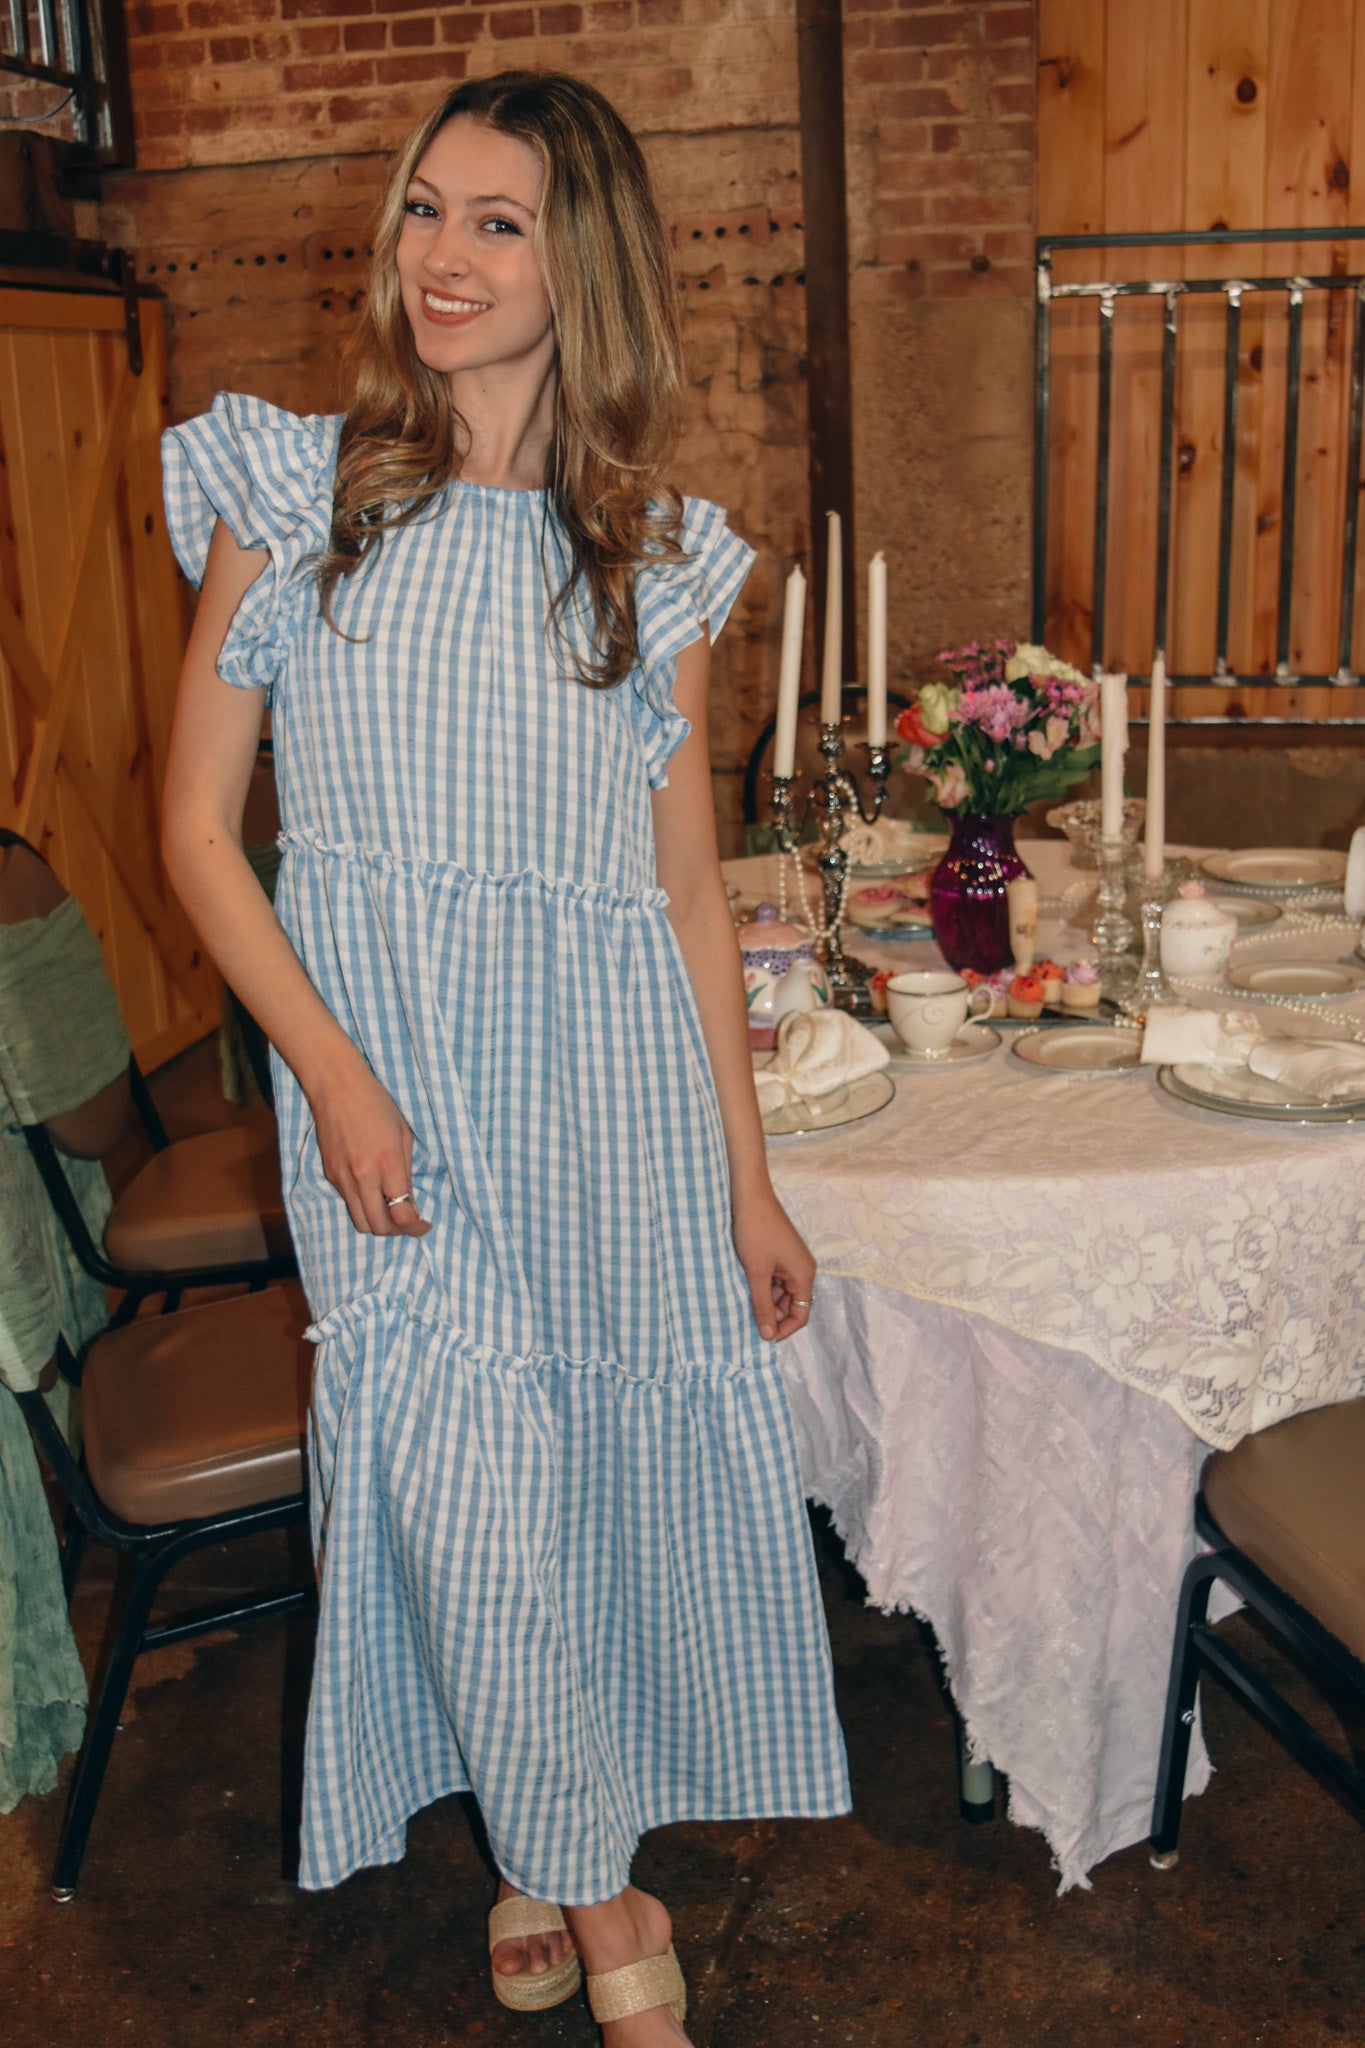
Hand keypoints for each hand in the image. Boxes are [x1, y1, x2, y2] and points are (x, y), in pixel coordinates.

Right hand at [310, 1061, 430, 1237]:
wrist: (337, 1088)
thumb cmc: (377, 1104)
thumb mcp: (404, 1134)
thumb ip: (407, 1171)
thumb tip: (409, 1199)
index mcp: (388, 1164)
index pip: (402, 1214)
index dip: (416, 1228)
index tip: (424, 1225)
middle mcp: (364, 1177)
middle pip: (379, 1227)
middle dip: (398, 1231)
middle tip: (408, 1222)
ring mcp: (343, 1178)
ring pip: (361, 1222)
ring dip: (378, 1224)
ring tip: (390, 1212)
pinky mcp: (330, 1175)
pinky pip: (348, 1204)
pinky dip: (363, 1207)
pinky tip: (373, 1193)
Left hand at [732, 1187, 814, 1341]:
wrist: (749, 1196)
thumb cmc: (755, 1232)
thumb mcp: (757, 1273)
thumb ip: (763, 1305)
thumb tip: (767, 1336)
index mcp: (804, 1275)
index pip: (801, 1315)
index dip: (782, 1330)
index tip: (760, 1338)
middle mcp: (802, 1269)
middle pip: (790, 1305)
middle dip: (771, 1316)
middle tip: (745, 1324)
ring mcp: (790, 1261)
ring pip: (779, 1293)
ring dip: (763, 1301)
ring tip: (740, 1307)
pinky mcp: (778, 1254)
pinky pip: (772, 1279)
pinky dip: (759, 1287)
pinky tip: (741, 1290)